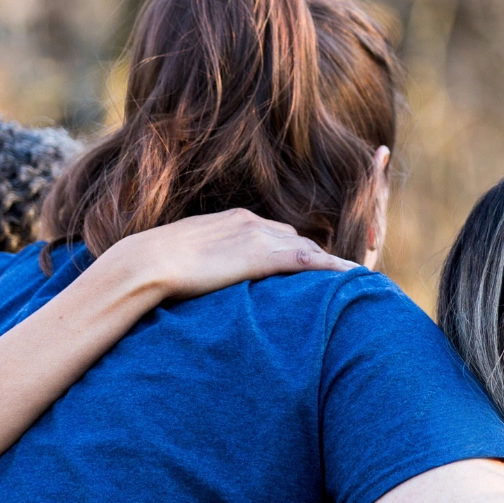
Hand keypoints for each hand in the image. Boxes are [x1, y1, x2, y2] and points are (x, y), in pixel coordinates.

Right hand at [95, 210, 355, 303]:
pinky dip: (333, 268)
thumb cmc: (156, 265)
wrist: (148, 262)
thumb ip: (209, 259)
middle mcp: (254, 222)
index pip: (278, 234)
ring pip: (308, 249)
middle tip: (343, 277)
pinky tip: (353, 278)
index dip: (297, 251)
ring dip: (331, 266)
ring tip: (355, 282)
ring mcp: (260, 236)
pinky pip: (308, 261)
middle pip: (299, 240)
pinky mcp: (262, 255)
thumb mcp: (188, 256)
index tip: (312, 266)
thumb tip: (208, 275)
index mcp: (236, 220)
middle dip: (320, 258)